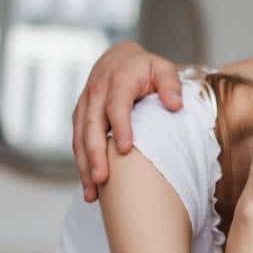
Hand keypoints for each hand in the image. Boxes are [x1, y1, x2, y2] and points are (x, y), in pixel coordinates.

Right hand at [72, 42, 182, 201]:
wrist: (117, 59)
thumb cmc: (144, 68)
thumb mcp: (163, 68)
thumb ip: (171, 84)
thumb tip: (175, 105)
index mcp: (119, 80)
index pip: (117, 105)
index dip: (120, 126)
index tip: (125, 149)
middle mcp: (97, 92)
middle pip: (92, 125)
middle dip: (95, 154)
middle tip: (102, 179)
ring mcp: (85, 105)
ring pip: (80, 137)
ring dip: (84, 165)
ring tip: (92, 193)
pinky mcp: (80, 116)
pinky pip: (77, 141)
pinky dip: (81, 163)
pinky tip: (88, 186)